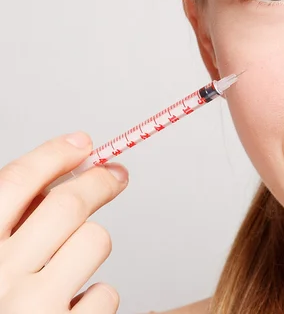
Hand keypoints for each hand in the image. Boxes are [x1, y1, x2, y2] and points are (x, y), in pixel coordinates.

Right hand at [0, 132, 128, 312]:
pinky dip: (97, 296)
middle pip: (66, 204)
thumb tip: (63, 174)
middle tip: (116, 175)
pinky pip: (105, 292)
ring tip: (73, 265)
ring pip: (94, 241)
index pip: (14, 183)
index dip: (53, 155)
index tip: (82, 143)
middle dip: (99, 182)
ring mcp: (32, 309)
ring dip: (93, 244)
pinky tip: (73, 308)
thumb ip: (12, 224)